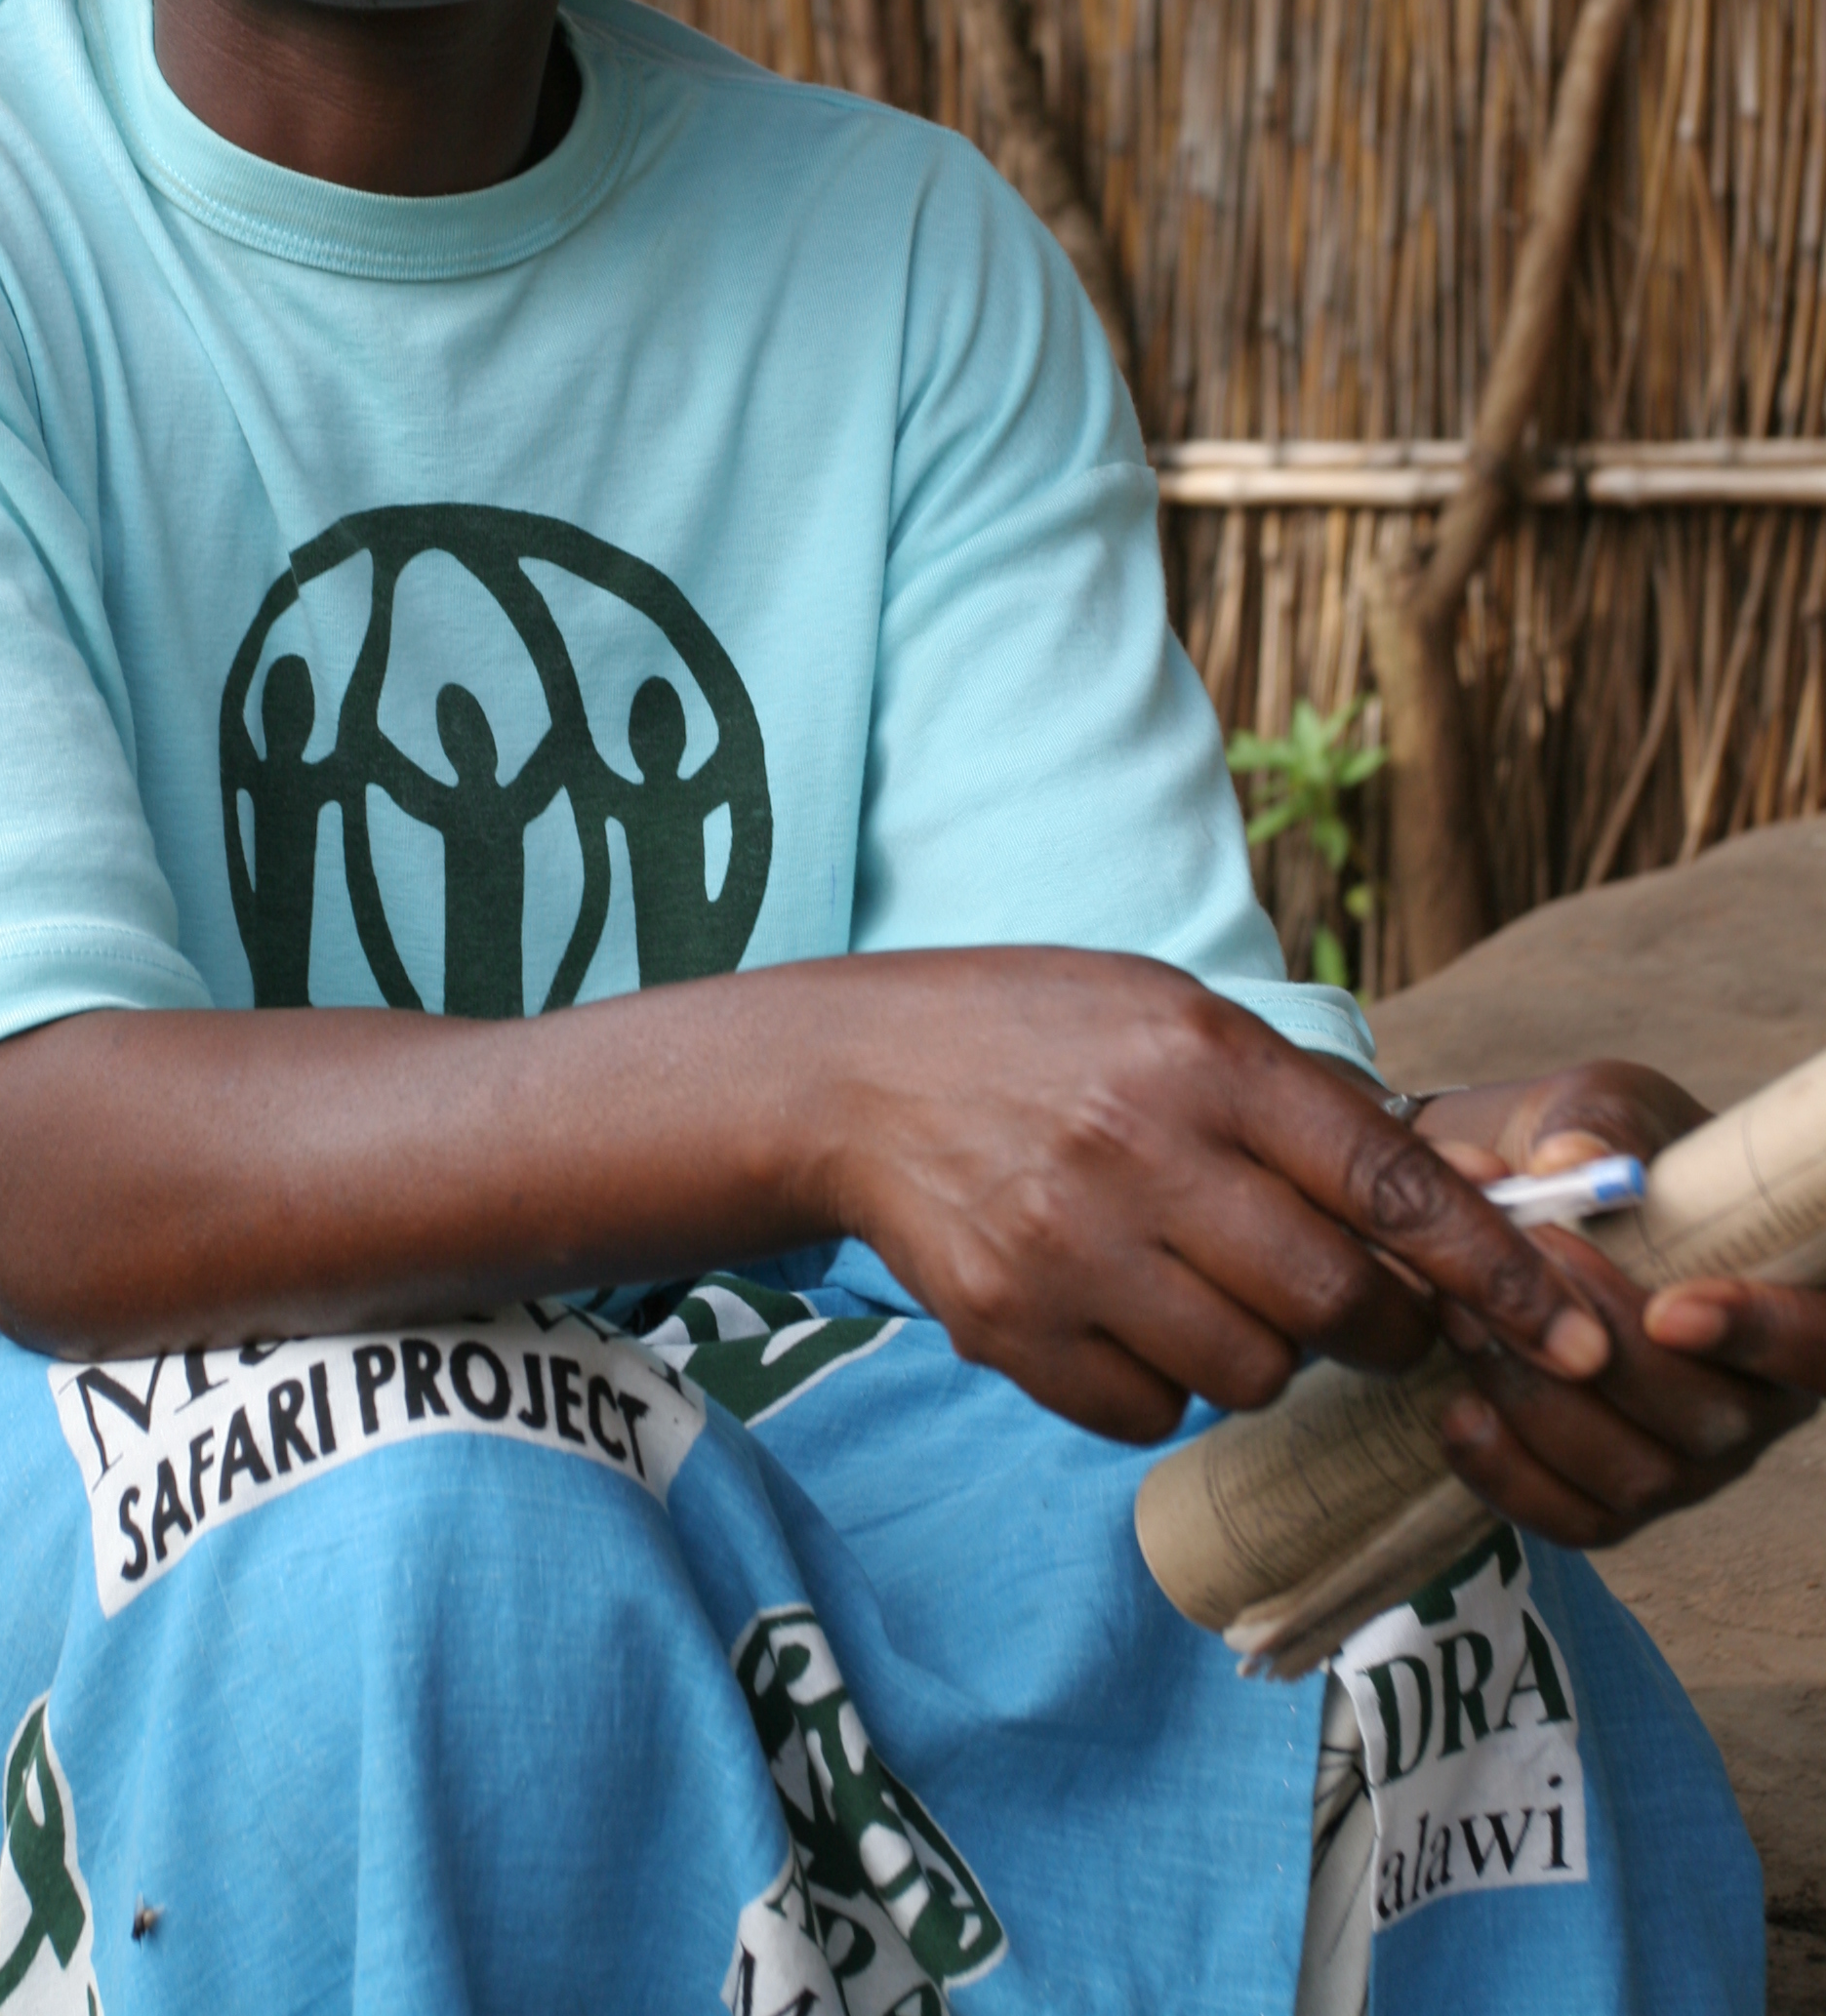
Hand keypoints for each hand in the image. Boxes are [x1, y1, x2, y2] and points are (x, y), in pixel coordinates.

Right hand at [823, 953, 1615, 1443]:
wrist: (851, 1073)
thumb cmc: (1040, 1034)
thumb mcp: (1169, 1014)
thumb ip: (1290, 1102)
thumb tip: (1428, 1212)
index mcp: (1203, 1059)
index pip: (1388, 1181)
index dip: (1497, 1269)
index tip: (1574, 1331)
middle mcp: (1143, 1151)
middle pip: (1333, 1300)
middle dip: (1376, 1326)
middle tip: (1361, 1312)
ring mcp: (1071, 1248)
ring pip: (1248, 1370)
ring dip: (1258, 1351)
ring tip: (1204, 1286)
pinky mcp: (1011, 1326)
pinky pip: (1148, 1412)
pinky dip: (1158, 1384)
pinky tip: (1118, 1311)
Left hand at [1412, 1059, 1825, 1550]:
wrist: (1506, 1201)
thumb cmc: (1586, 1148)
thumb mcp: (1600, 1107)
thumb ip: (1599, 1125)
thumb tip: (1576, 1160)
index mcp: (1791, 1296)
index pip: (1821, 1346)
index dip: (1761, 1337)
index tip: (1668, 1308)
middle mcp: (1757, 1397)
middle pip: (1711, 1418)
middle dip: (1598, 1349)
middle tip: (1519, 1263)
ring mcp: (1691, 1459)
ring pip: (1639, 1476)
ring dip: (1539, 1400)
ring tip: (1463, 1312)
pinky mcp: (1616, 1497)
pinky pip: (1580, 1522)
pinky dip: (1512, 1477)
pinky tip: (1458, 1411)